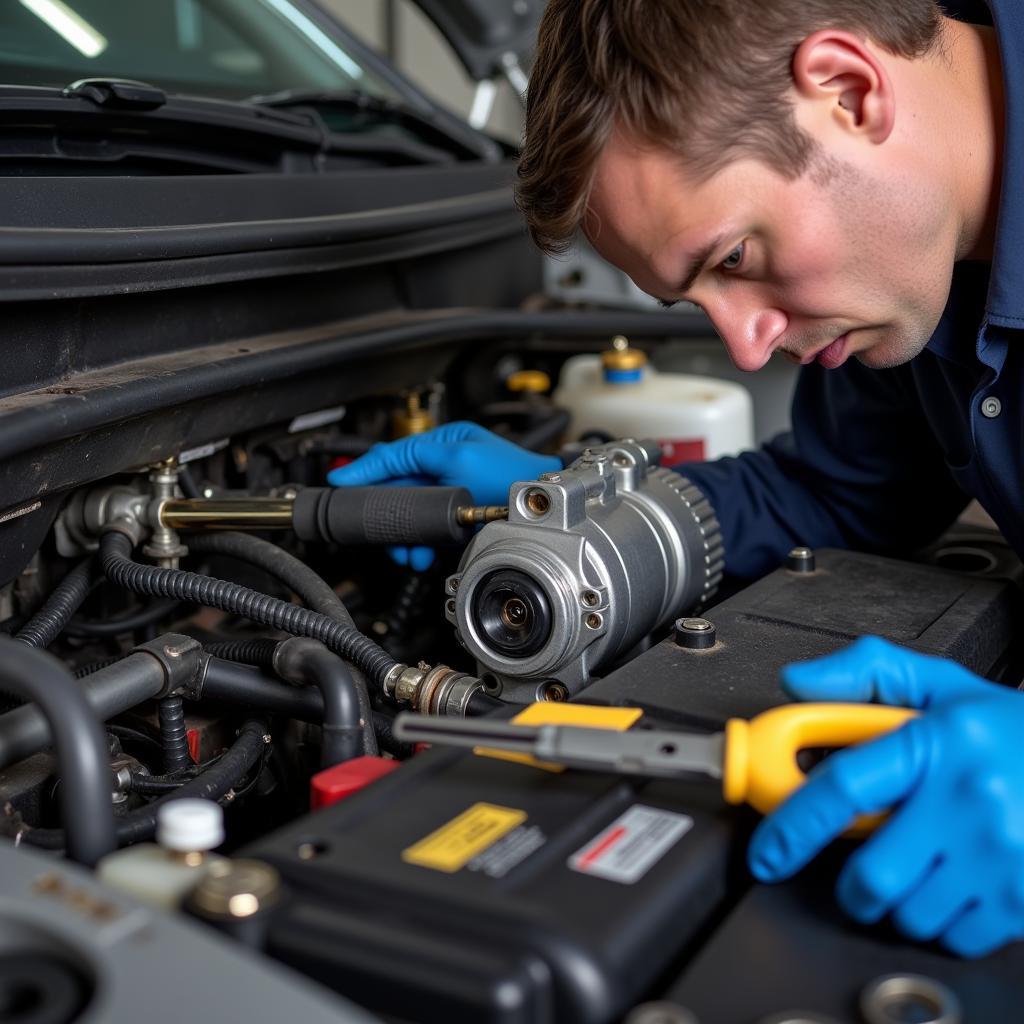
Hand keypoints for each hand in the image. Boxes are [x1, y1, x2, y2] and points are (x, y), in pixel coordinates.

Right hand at [327, 422, 560, 569]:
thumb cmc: (510, 478)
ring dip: (402, 536)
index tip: (341, 485)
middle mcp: (444, 466)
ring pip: (409, 514)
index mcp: (444, 443)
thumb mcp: (457, 458)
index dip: (364, 470)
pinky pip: (426, 531)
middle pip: (397, 490)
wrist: (538, 509)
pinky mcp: (455, 518)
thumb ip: (412, 458)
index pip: (393, 455)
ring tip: (406, 552)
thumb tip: (372, 465)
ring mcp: (449, 493)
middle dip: (386, 515)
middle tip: (378, 532)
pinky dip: (420, 544)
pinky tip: (420, 555)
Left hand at [748, 636, 1023, 957]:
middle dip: (852, 885)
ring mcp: (1002, 855)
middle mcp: (970, 801)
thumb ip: (863, 673)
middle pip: (873, 876)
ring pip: (911, 914)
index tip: (766, 853)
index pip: (844, 787)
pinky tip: (955, 882)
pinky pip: (955, 937)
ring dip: (900, 902)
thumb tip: (797, 683)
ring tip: (922, 863)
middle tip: (863, 869)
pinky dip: (943, 921)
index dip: (792, 827)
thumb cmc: (1007, 729)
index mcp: (937, 743)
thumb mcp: (939, 684)